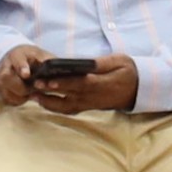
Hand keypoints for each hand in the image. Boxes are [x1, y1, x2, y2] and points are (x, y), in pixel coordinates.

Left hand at [16, 53, 134, 118]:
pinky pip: (70, 110)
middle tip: (34, 85)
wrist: (138, 90)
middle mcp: (93, 97)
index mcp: (101, 84)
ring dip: (49, 102)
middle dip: (51, 91)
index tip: (49, 79)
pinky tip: (44, 101)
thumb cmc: (128, 72)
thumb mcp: (119, 62)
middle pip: (69, 95)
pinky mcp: (88, 107)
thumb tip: (83, 62)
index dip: (64, 82)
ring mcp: (90, 104)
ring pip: (67, 106)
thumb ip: (101, 63)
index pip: (79, 83)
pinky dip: (55, 107)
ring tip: (33, 95)